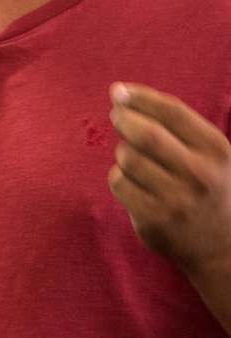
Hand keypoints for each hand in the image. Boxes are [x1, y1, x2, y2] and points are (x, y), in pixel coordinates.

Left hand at [108, 82, 230, 276]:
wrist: (222, 246)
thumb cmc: (206, 186)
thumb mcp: (209, 152)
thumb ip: (172, 121)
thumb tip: (120, 92)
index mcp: (216, 150)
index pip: (172, 111)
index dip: (139, 96)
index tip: (119, 91)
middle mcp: (200, 174)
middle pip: (146, 133)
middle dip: (123, 119)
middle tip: (117, 116)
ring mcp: (177, 200)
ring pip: (127, 158)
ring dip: (123, 153)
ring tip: (136, 160)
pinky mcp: (155, 219)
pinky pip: (118, 183)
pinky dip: (120, 177)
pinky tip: (135, 184)